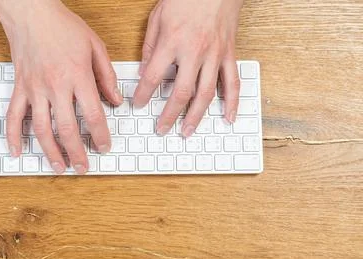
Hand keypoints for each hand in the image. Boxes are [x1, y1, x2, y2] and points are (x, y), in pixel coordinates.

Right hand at [0, 0, 122, 173]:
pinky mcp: (20, 88)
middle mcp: (55, 86)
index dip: (100, 135)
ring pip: (41, 128)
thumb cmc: (64, 27)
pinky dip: (13, 135)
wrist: (32, 13)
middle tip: (83, 167)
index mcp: (77, 76)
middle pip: (67, 128)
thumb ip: (107, 76)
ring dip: (51, 151)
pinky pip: (13, 116)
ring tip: (59, 167)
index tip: (104, 147)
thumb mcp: (95, 47)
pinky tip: (17, 151)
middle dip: (77, 152)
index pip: (93, 115)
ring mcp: (34, 89)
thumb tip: (116, 100)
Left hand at [134, 0, 243, 136]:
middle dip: (169, 115)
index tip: (138, 104)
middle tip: (161, 129)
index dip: (143, 94)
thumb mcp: (158, 17)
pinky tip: (228, 117)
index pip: (153, 76)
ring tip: (186, 131)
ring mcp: (214, 56)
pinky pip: (232, 83)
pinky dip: (231, 102)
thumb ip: (150, 46)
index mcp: (172, 42)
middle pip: (180, 92)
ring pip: (205, 94)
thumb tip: (144, 70)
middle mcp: (194, 52)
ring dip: (195, 116)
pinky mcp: (229, 55)